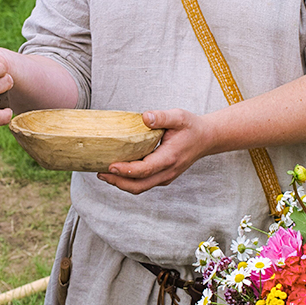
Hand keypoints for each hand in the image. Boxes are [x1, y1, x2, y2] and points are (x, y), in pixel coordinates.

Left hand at [96, 109, 212, 192]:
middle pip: (139, 185)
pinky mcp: (163, 177)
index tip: (110, 165)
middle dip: (117, 181)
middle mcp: (167, 172)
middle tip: (99, 172)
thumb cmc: (191, 127)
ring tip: (103, 174)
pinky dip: (128, 181)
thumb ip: (162, 117)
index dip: (126, 170)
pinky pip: (144, 184)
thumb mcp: (179, 117)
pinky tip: (117, 172)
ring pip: (140, 187)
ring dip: (121, 183)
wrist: (206, 138)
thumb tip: (145, 117)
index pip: (145, 169)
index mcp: (169, 158)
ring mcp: (165, 176)